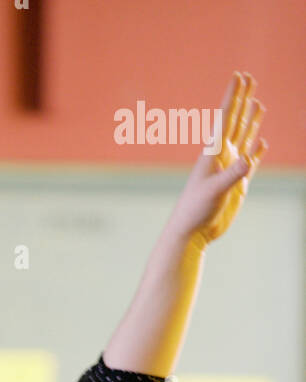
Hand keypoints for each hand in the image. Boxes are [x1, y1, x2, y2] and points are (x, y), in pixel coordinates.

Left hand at [168, 71, 266, 248]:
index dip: (232, 96)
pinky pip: (250, 163)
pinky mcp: (237, 185)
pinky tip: (262, 143)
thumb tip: (249, 159)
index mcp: (213, 153)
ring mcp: (230, 169)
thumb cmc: (195, 210)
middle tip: (249, 79)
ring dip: (251, 121)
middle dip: (243, 100)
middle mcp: (222, 157)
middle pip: (236, 121)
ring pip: (244, 138)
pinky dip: (257, 151)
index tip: (238, 76)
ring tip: (258, 103)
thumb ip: (233, 175)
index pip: (225, 118)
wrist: (193, 232)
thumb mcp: (214, 191)